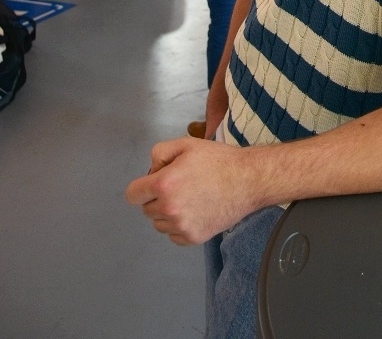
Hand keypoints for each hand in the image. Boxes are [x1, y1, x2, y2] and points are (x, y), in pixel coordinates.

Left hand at [125, 136, 249, 244]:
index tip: (154, 183)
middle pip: (147, 209)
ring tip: (189, 198)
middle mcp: (169, 209)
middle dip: (157, 198)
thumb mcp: (186, 144)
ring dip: (167, 213)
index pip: (133, 194)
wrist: (247, 180)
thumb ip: (160, 153)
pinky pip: (173, 235)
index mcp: (164, 184)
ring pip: (159, 224)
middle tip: (179, 186)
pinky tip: (195, 211)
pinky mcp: (193, 238)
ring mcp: (181, 226)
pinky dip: (179, 226)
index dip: (142, 187)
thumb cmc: (217, 160)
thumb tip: (151, 172)